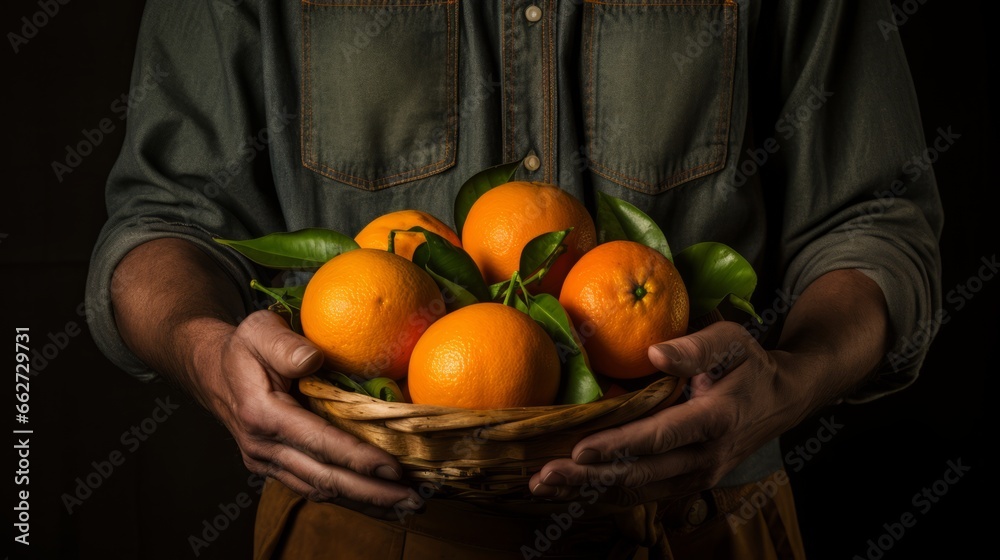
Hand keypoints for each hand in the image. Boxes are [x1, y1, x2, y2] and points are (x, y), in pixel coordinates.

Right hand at [190, 310, 421, 519]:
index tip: (393, 468)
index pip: (317, 442)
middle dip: (372, 493)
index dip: (357, 458)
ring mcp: (268, 462)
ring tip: (407, 505)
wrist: (214, 372)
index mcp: (262, 414)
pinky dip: (349, 496)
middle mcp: (263, 448)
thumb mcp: (259, 330)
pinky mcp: (277, 468)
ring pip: (321, 490)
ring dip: (366, 502)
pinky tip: (379, 501)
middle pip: (324, 478)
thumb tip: (313, 358)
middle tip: (415, 500)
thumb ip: (284, 344)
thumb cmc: (243, 347)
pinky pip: (315, 487)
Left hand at [529, 321, 812, 505]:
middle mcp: (705, 458)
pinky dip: (603, 494)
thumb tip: (654, 351)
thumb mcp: (732, 342)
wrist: (781, 401)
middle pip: (639, 473)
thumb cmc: (748, 364)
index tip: (580, 449)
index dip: (620, 445)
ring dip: (587, 491)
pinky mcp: (686, 483)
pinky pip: (641, 493)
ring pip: (636, 490)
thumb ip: (695, 347)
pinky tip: (569, 491)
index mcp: (715, 419)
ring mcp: (696, 476)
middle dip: (587, 478)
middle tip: (542, 477)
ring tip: (543, 487)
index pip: (660, 437)